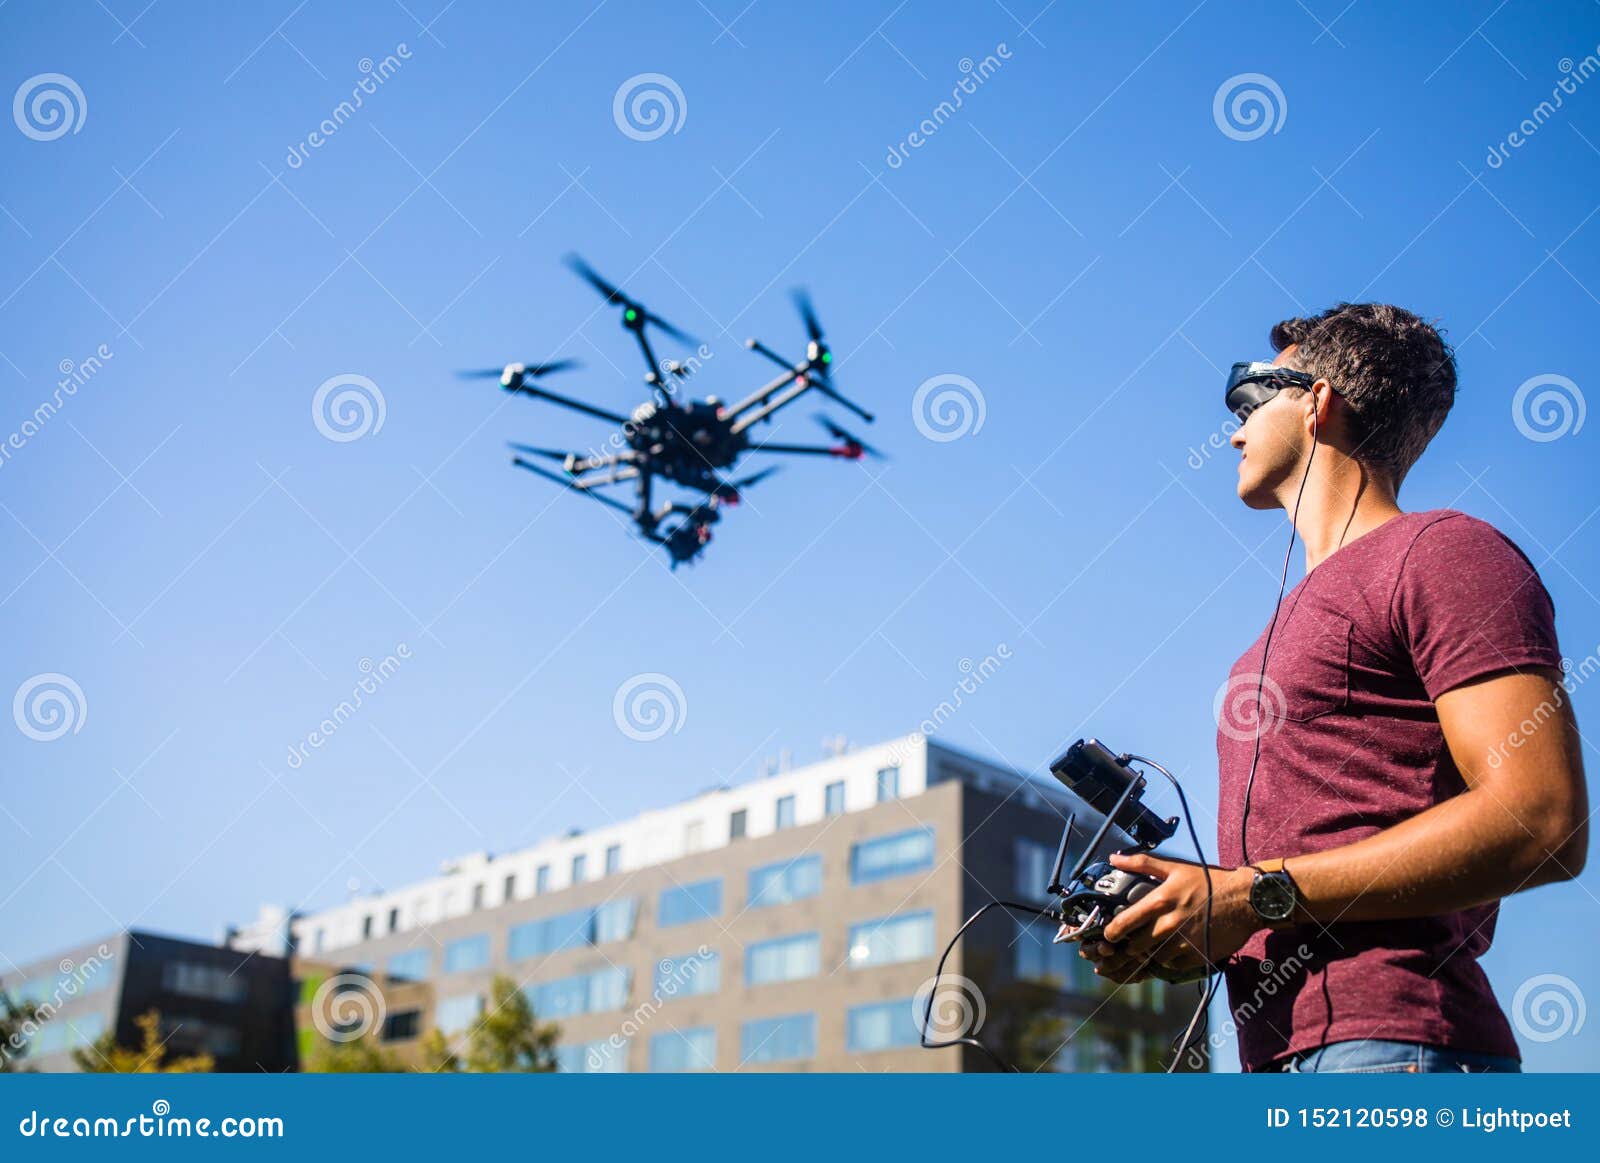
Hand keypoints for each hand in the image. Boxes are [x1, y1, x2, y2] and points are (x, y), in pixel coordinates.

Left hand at [1096, 853, 1259, 968]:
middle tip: (1128, 944)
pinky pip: (1173, 966)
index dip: (1111, 932)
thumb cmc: (1210, 882)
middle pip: (1135, 946)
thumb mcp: (1175, 867)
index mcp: (1160, 901)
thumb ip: (1142, 864)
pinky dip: (1169, 961)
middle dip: (1128, 947)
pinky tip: (1171, 951)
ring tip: (1151, 947)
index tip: (1108, 936)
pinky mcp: (1196, 956)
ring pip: (1153, 958)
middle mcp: (1169, 924)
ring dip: (1149, 955)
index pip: (1124, 923)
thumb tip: (1114, 859)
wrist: (1245, 900)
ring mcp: (1183, 943)